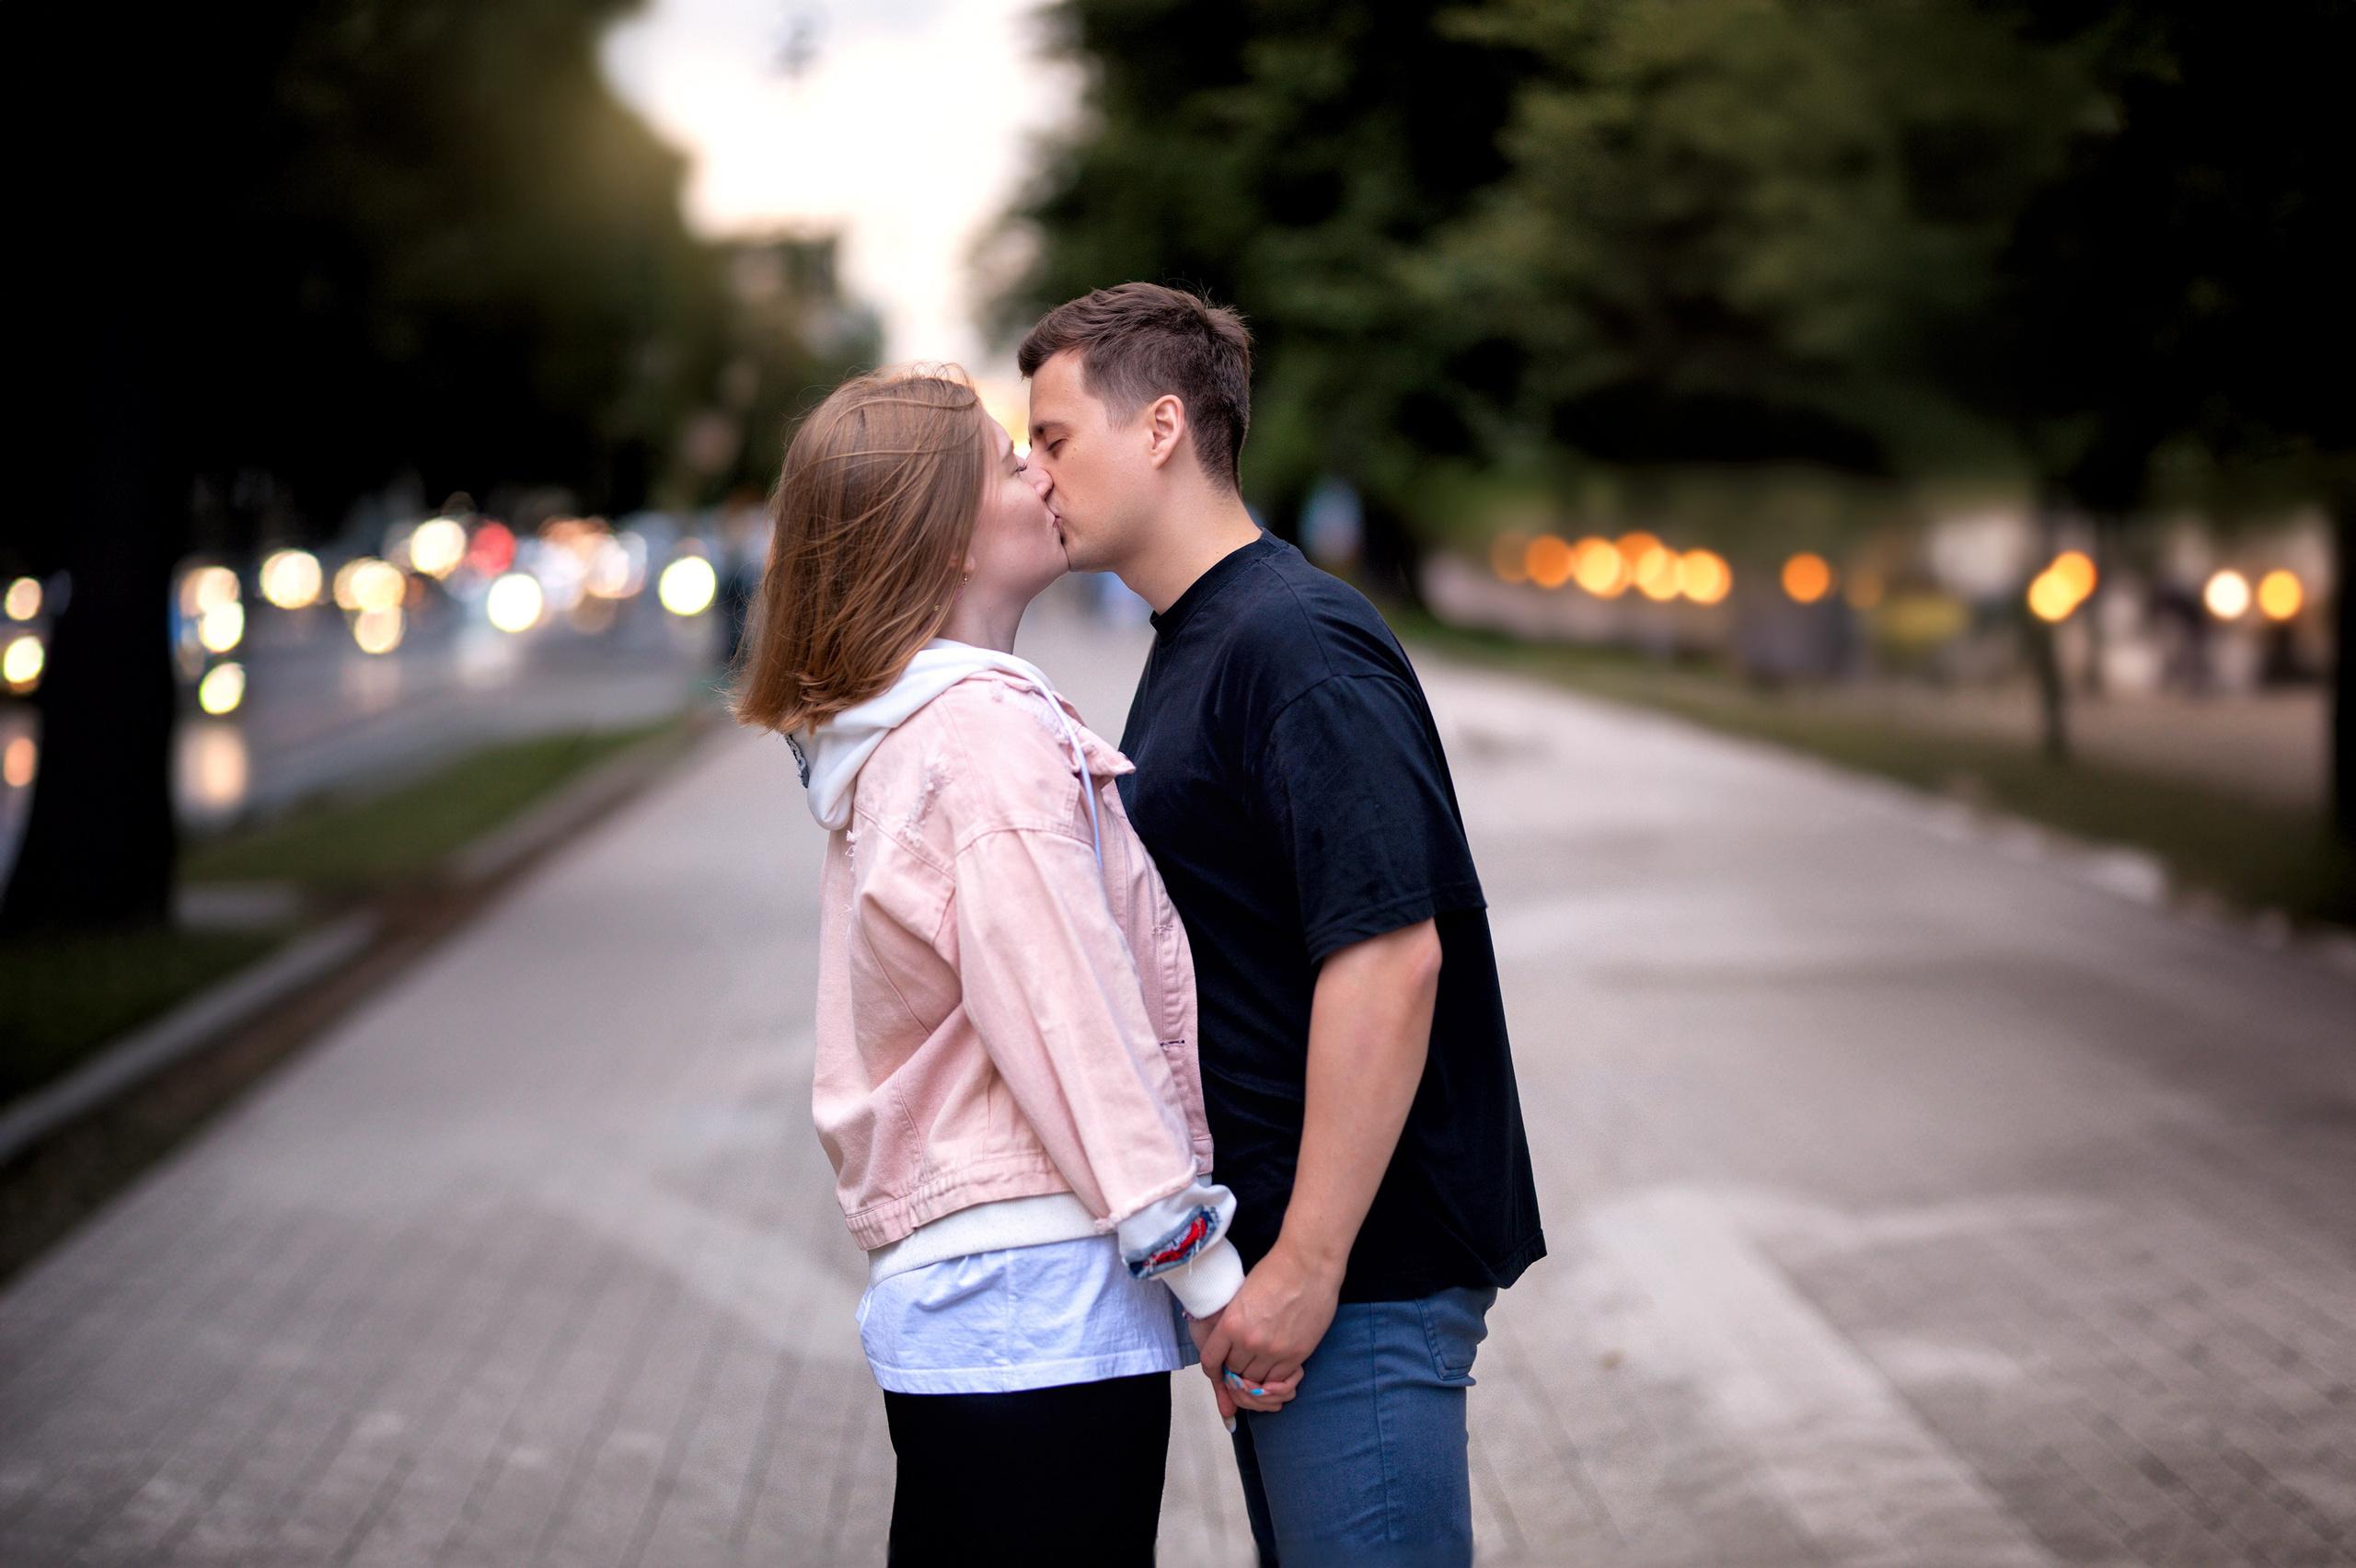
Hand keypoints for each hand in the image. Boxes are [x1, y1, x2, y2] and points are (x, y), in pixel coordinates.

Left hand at [1195, 1240, 1340, 1392]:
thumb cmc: (1276, 1271)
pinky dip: (1276, 1376)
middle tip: (1244, 1360)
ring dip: (1257, 1373)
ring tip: (1262, 1360)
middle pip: (1234, 1372)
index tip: (1217, 1370)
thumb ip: (1233, 1322)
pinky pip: (1280, 1379)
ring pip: (1257, 1379)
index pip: (1211, 1360)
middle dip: (1237, 1368)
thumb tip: (1230, 1342)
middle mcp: (1250, 1341)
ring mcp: (1274, 1350)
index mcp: (1231, 1324)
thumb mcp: (1241, 1295)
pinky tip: (1277, 1363)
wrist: (1308, 1264)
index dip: (1213, 1369)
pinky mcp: (1297, 1354)